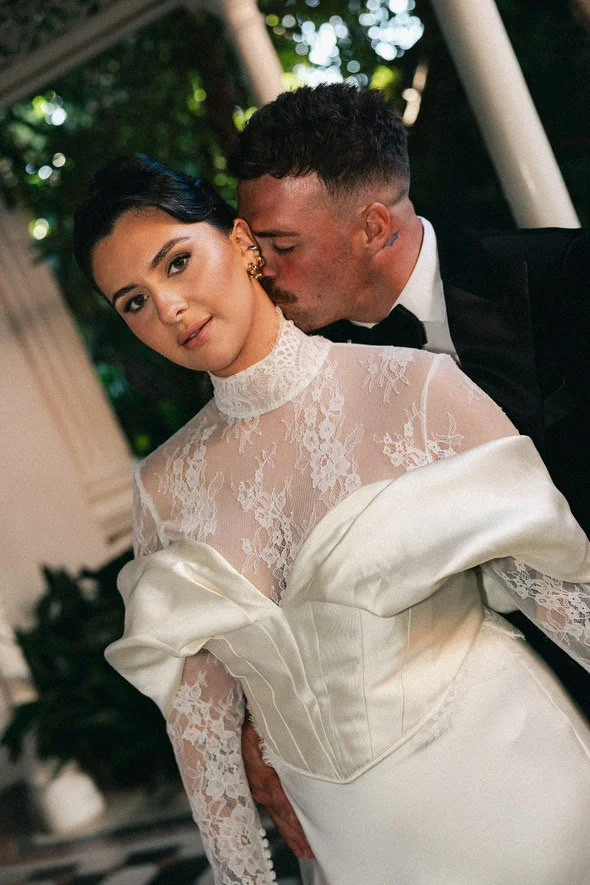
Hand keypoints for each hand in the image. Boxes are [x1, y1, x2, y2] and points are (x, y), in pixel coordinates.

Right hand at [242, 715, 314, 859]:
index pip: (278, 797)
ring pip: (278, 817)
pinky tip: (294, 839)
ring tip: (306, 851)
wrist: (229, 731)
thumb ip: (273, 740)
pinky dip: (286, 827)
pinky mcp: (261, 792)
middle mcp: (259, 787)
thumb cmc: (250, 727)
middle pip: (280, 814)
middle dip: (296, 832)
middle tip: (311, 850)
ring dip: (292, 835)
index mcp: (260, 774)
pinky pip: (275, 813)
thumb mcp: (259, 730)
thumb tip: (290, 743)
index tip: (301, 827)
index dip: (289, 812)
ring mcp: (259, 792)